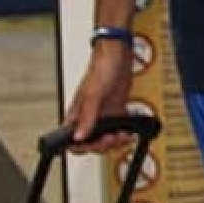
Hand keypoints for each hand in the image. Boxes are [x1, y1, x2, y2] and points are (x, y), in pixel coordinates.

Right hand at [64, 39, 134, 153]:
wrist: (119, 55)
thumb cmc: (102, 67)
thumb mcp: (93, 93)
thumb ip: (87, 116)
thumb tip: (79, 137)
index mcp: (76, 115)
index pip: (73, 141)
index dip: (84, 147)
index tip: (98, 143)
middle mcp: (88, 117)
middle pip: (92, 143)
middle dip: (104, 145)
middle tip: (114, 137)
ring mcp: (103, 115)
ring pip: (106, 138)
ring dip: (116, 141)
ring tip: (124, 136)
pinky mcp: (116, 111)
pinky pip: (118, 129)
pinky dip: (124, 133)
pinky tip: (130, 131)